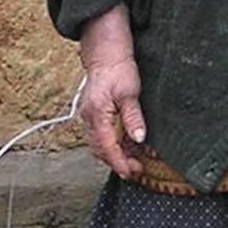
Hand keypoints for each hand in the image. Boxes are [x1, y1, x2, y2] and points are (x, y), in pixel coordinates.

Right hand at [78, 3, 145, 178]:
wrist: (106, 55)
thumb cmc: (117, 69)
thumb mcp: (129, 92)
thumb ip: (132, 117)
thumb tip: (138, 138)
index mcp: (96, 114)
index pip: (106, 146)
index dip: (118, 162)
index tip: (130, 172)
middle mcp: (88, 118)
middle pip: (100, 150)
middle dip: (117, 163)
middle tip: (137, 170)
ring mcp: (89, 118)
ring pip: (99, 145)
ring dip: (115, 155)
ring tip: (134, 161)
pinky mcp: (93, 116)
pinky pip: (100, 136)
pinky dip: (113, 145)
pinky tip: (128, 147)